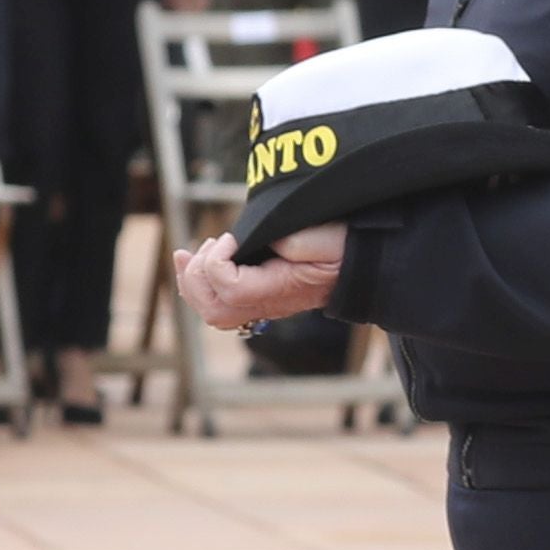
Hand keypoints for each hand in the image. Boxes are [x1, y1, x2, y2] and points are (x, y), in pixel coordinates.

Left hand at [180, 224, 343, 330]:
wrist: (356, 261)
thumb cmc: (339, 245)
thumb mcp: (317, 237)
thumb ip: (287, 242)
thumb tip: (250, 242)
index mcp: (279, 290)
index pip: (231, 289)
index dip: (218, 261)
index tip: (232, 237)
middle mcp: (266, 305)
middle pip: (214, 310)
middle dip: (197, 277)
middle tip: (205, 246)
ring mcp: (260, 306)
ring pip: (212, 313)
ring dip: (193, 281)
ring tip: (196, 251)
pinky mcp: (257, 298)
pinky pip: (218, 303)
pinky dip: (199, 284)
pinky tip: (194, 261)